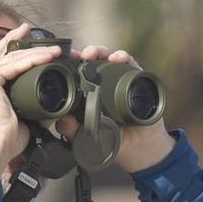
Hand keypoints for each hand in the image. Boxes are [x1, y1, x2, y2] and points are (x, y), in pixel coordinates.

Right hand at [0, 23, 66, 173]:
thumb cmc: (6, 138)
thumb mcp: (25, 118)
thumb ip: (36, 107)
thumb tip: (54, 105)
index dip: (13, 49)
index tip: (26, 39)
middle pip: (1, 53)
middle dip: (18, 41)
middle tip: (30, 30)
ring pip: (11, 58)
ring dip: (34, 52)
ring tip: (53, 49)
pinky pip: (12, 66)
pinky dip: (30, 61)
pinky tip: (45, 58)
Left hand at [72, 43, 175, 172]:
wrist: (142, 150)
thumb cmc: (117, 142)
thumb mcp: (88, 137)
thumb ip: (72, 129)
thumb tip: (61, 118)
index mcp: (91, 93)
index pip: (79, 73)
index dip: (71, 64)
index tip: (63, 60)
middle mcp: (106, 84)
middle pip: (93, 61)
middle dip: (85, 54)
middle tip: (78, 56)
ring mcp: (122, 81)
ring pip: (109, 59)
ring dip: (100, 51)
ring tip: (93, 54)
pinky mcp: (138, 81)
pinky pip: (131, 64)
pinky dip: (124, 58)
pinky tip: (117, 59)